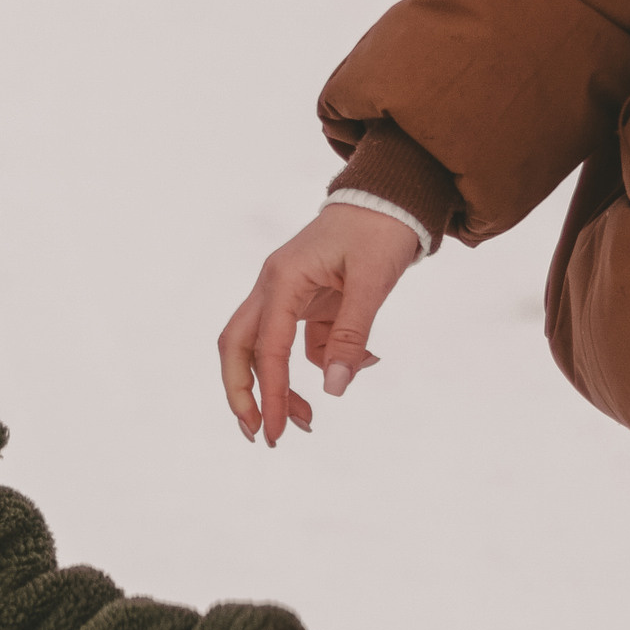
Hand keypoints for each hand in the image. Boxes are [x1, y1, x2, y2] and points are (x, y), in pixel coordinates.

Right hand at [218, 202, 417, 444]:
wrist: (392, 195)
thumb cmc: (381, 230)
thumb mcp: (372, 283)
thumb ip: (351, 336)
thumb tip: (335, 389)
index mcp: (283, 279)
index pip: (267, 348)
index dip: (269, 394)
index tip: (275, 431)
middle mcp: (274, 286)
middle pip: (237, 347)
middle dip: (242, 393)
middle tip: (259, 434)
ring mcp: (287, 293)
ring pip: (262, 347)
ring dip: (277, 386)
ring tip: (305, 421)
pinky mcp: (307, 300)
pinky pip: (300, 342)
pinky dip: (320, 363)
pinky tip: (356, 367)